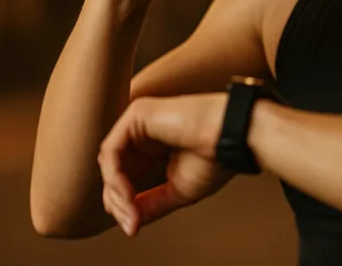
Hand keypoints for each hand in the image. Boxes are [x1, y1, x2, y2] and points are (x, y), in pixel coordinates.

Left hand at [97, 93, 231, 236]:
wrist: (232, 138)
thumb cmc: (215, 158)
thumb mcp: (178, 190)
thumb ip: (151, 203)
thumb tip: (129, 222)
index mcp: (154, 146)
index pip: (126, 177)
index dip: (125, 204)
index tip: (135, 227)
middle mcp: (144, 132)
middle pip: (114, 171)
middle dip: (118, 202)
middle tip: (132, 223)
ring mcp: (139, 121)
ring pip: (109, 162)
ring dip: (116, 193)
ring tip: (132, 211)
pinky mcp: (137, 115)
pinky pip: (112, 150)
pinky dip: (115, 177)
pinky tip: (129, 194)